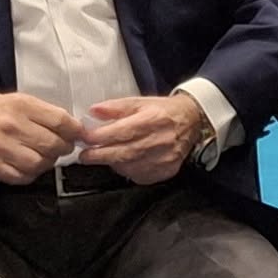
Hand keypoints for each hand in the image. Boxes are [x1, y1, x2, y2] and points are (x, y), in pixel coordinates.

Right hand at [0, 92, 83, 183]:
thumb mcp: (20, 100)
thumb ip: (44, 112)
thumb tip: (71, 126)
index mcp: (21, 106)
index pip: (60, 121)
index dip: (75, 131)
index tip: (79, 134)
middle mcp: (11, 126)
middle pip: (52, 144)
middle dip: (64, 148)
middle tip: (63, 147)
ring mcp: (0, 147)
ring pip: (38, 164)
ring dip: (47, 163)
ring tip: (45, 157)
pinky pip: (21, 177)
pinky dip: (30, 174)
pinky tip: (30, 166)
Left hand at [77, 93, 205, 184]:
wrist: (192, 121)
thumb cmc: (164, 111)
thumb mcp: (140, 101)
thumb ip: (116, 107)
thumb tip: (93, 111)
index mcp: (153, 119)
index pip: (123, 131)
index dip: (101, 137)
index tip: (86, 139)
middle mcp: (161, 139)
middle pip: (124, 152)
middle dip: (100, 155)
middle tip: (85, 156)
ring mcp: (165, 157)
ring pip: (131, 166)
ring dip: (113, 163)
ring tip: (103, 157)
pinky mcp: (167, 170)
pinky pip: (141, 175)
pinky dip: (127, 170)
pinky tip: (123, 162)